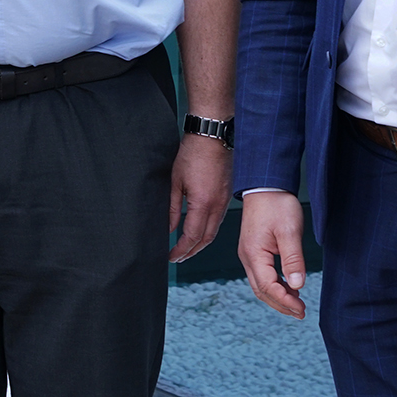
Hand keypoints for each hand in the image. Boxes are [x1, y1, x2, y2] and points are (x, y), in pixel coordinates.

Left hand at [167, 133, 231, 263]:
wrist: (212, 137)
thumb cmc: (192, 154)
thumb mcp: (175, 182)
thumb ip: (172, 208)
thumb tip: (169, 228)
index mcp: (203, 204)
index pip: (192, 237)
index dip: (180, 250)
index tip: (170, 256)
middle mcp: (217, 206)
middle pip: (205, 239)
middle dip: (191, 252)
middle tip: (177, 259)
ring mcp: (225, 202)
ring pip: (214, 232)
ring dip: (200, 244)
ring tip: (187, 250)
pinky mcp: (227, 196)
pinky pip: (219, 221)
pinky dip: (208, 232)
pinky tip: (199, 232)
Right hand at [238, 190, 308, 319]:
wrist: (265, 184)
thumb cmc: (277, 204)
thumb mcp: (289, 231)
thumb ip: (293, 260)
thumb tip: (297, 286)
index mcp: (254, 254)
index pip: (268, 287)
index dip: (286, 301)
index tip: (302, 309)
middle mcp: (247, 257)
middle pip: (261, 291)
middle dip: (280, 305)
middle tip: (301, 313)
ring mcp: (249, 254)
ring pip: (260, 285)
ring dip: (278, 297)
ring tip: (297, 305)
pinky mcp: (254, 250)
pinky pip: (262, 275)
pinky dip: (275, 286)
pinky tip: (289, 288)